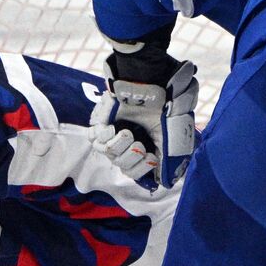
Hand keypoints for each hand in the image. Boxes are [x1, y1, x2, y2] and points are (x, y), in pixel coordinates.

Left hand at [89, 56, 196, 188]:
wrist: (151, 84)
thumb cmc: (162, 106)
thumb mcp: (169, 135)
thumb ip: (167, 159)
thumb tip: (165, 181)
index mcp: (142, 146)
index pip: (134, 172)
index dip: (141, 170)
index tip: (151, 157)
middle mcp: (125, 143)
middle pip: (123, 167)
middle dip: (132, 158)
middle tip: (139, 144)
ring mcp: (112, 134)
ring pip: (110, 156)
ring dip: (121, 146)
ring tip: (129, 132)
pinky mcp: (99, 123)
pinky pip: (97, 142)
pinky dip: (107, 136)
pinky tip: (114, 127)